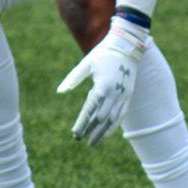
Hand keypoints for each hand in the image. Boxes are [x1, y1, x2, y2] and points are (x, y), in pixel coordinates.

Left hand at [57, 16, 149, 146]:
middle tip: (78, 138)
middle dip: (90, 130)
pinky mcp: (128, 95)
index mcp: (102, 85)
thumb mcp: (86, 63)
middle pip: (101, 119)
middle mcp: (114, 93)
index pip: (90, 110)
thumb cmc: (103, 53)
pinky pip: (121, 114)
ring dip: (102, 132)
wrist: (127, 45)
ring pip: (113, 119)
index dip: (82, 123)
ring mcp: (123, 95)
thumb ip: (73, 78)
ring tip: (92, 143)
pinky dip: (114, 126)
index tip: (74, 133)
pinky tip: (106, 134)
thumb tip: (59, 91)